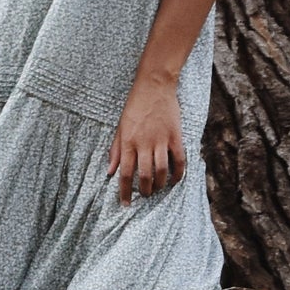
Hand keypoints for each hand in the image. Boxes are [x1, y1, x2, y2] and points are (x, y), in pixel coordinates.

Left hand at [107, 71, 185, 204]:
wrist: (154, 85)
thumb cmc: (135, 106)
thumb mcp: (120, 127)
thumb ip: (115, 150)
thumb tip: (110, 171)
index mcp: (128, 142)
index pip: (125, 173)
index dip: (125, 192)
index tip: (125, 204)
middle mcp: (144, 144)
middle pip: (145, 176)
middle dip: (145, 191)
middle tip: (145, 195)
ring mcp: (161, 140)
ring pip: (161, 171)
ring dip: (160, 184)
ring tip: (158, 189)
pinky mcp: (175, 136)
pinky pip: (179, 160)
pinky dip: (178, 174)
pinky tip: (175, 180)